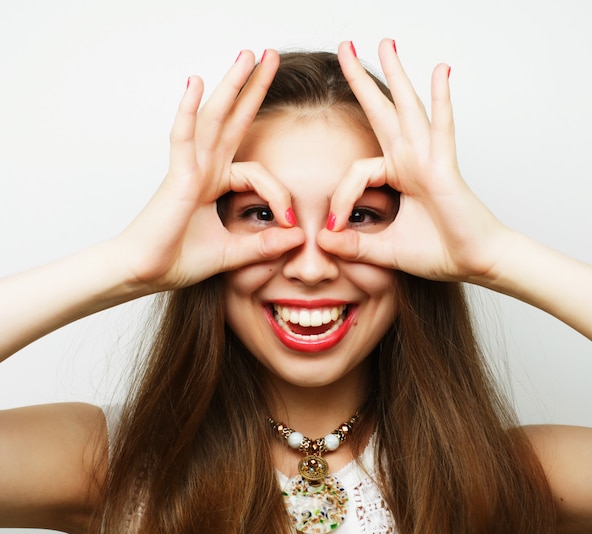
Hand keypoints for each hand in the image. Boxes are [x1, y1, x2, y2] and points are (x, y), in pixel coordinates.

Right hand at [111, 49, 303, 292]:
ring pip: (213, 119)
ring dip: (230, 86)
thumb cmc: (177, 260)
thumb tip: (300, 237)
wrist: (144, 273)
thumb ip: (264, 247)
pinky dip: (188, 110)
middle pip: (233, 121)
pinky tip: (196, 82)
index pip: (258, 172)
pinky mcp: (176, 177)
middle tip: (270, 56)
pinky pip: (182, 137)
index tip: (292, 224)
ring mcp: (189, 169)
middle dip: (253, 89)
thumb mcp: (232, 254)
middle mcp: (203, 170)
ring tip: (247, 55)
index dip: (280, 195)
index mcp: (215, 184)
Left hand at [318, 39, 509, 282]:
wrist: (473, 262)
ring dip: (396, 76)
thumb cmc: (439, 252)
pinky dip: (441, 101)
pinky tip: (440, 71)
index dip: (339, 197)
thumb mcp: (384, 250)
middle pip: (382, 113)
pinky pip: (443, 129)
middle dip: (361, 81)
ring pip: (409, 110)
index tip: (333, 228)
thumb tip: (320, 240)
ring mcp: (429, 160)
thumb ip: (353, 245)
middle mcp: (411, 161)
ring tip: (385, 43)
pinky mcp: (445, 168)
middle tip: (345, 49)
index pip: (356, 170)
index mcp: (397, 176)